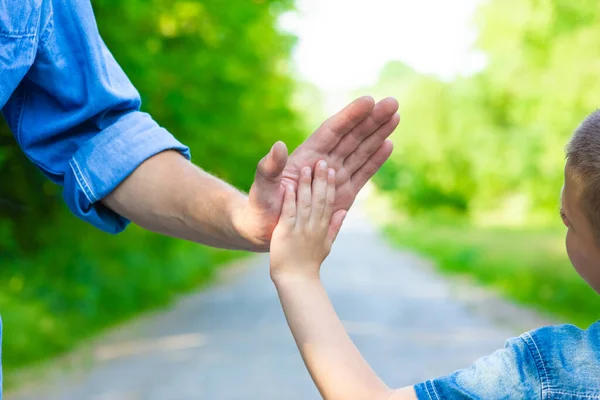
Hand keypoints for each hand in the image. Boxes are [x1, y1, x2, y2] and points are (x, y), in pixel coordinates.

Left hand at [236, 96, 398, 250]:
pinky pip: (363, 172)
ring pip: (361, 150)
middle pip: (352, 136)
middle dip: (372, 119)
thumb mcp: (262, 186)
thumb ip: (269, 168)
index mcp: (307, 156)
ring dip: (378, 134)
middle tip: (392, 102)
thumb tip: (279, 146)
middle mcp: (324, 162)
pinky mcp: (343, 193)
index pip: (333, 131)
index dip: (350, 116)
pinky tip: (389, 144)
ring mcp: (334, 176)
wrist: (265, 229)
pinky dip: (376, 159)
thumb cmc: (260, 206)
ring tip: (395, 116)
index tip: (368, 101)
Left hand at [270, 160, 345, 280]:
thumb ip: (334, 226)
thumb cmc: (309, 263)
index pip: (330, 201)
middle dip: (321, 179)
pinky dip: (289, 199)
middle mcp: (314, 226)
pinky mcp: (286, 233)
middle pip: (320, 199)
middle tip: (322, 161)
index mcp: (323, 227)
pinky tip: (288, 186)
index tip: (331, 168)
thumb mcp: (326, 244)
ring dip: (306, 185)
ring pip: (306, 203)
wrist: (295, 281)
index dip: (330, 184)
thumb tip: (344, 211)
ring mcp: (301, 229)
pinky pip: (289, 213)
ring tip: (307, 167)